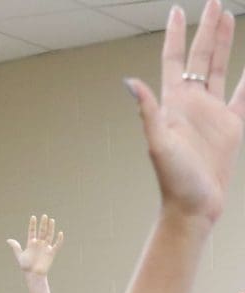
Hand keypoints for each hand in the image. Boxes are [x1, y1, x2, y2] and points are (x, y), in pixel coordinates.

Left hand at [7, 215, 63, 275]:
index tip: (33, 217)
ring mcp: (45, 247)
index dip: (32, 225)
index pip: (32, 231)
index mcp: (31, 243)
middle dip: (43, 224)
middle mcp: (39, 244)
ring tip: (51, 220)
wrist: (33, 275)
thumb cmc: (26, 266)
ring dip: (50, 228)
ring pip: (49, 235)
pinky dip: (59, 239)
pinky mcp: (51, 253)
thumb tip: (8, 240)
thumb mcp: (19, 255)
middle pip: (42, 231)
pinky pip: (56, 245)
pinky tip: (60, 233)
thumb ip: (16, 247)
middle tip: (44, 216)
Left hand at [125, 1, 244, 223]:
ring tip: (228, 17)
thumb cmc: (172, 179)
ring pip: (220, 69)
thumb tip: (130, 82)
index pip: (174, 60)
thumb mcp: (158, 143)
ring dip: (224, 43)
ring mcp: (212, 113)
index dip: (175, 35)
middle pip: (200, 57)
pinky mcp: (231, 127)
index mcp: (172, 104)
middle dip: (206, 29)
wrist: (193, 205)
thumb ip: (148, 111)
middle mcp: (191, 104)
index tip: (176, 9)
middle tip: (214, 2)